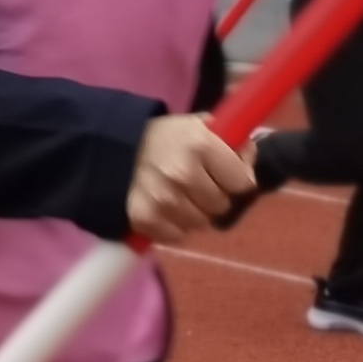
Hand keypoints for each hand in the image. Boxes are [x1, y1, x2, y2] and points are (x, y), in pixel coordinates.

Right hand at [126, 113, 252, 244]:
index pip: (243, 182)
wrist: (113, 147)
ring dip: (195, 213)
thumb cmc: (165, 137)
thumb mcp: (199, 126)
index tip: (225, 174)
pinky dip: (174, 226)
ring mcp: (163, 199)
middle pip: (222, 206)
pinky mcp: (146, 219)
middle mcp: (183, 173)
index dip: (236, 178)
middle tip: (198, 184)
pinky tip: (165, 208)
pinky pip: (177, 236)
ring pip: (201, 223)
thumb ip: (231, 140)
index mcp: (201, 145)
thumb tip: (249, 161)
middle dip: (214, 196)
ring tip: (179, 194)